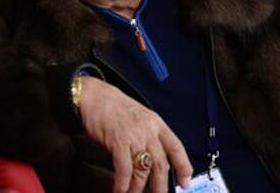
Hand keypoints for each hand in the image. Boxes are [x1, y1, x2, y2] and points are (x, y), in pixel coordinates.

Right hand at [78, 77, 192, 192]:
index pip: (176, 147)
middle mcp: (148, 130)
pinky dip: (123, 184)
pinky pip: (124, 169)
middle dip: (161, 186)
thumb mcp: (140, 117)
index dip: (183, 166)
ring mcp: (134, 136)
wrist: (94, 96)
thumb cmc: (114, 107)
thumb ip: (149, 135)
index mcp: (156, 123)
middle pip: (161, 164)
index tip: (185, 182)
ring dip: (138, 188)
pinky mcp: (118, 141)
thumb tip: (154, 160)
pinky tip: (120, 190)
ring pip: (143, 170)